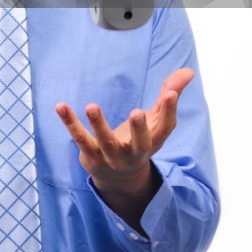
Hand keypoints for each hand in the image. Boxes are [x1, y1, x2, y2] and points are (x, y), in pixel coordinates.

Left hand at [55, 67, 194, 191]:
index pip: (165, 128)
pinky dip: (70, 123)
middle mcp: (134, 153)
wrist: (118, 180)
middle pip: (139, 144)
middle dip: (139, 129)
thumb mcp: (155, 122)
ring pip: (105, 143)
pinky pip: (80, 139)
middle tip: (137, 111)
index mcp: (153, 142)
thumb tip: (189, 71)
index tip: (171, 93)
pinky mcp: (91, 157)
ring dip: (98, 124)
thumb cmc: (138, 141)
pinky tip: (61, 106)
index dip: (169, 111)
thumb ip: (168, 96)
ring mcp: (111, 158)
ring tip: (92, 106)